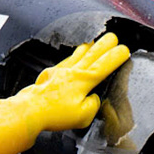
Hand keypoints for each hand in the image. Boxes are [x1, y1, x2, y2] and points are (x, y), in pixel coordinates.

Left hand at [13, 33, 130, 132]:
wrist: (28, 111)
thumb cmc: (54, 115)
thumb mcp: (83, 116)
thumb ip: (93, 105)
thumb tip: (92, 98)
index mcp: (84, 81)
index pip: (105, 66)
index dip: (116, 57)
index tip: (125, 49)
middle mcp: (72, 72)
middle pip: (92, 54)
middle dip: (105, 44)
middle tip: (113, 37)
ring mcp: (59, 71)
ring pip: (77, 54)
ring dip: (87, 48)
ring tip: (93, 43)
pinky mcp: (48, 74)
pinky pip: (64, 62)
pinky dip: (72, 58)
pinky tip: (72, 60)